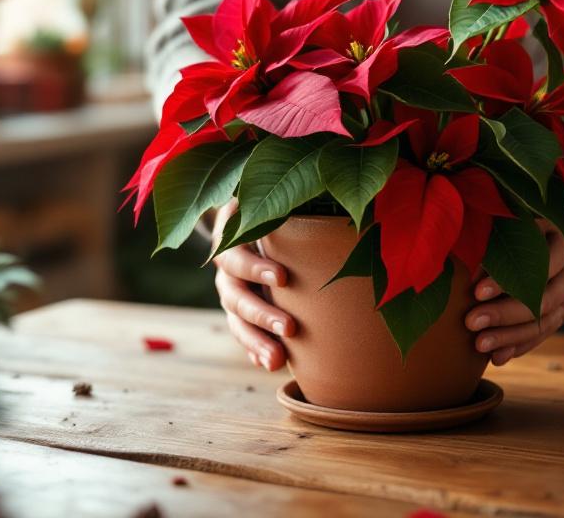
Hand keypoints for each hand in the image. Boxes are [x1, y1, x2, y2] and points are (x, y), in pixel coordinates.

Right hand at [211, 201, 295, 370]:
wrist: (251, 220)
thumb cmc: (274, 209)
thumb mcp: (275, 201)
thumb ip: (292, 204)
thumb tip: (337, 199)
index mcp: (231, 238)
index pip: (235, 256)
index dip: (255, 268)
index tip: (283, 279)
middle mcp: (226, 269)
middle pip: (234, 295)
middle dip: (262, 314)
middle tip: (291, 328)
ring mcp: (230, 292)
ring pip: (235, 320)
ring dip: (256, 340)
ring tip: (277, 360)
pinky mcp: (239, 312)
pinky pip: (242, 334)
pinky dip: (253, 350)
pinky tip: (268, 364)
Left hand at [465, 211, 563, 365]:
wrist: (558, 217)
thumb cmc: (525, 207)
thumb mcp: (515, 208)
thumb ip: (496, 230)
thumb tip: (468, 266)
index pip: (542, 264)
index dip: (509, 280)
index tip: (475, 291)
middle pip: (547, 298)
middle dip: (507, 313)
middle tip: (471, 323)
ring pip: (548, 320)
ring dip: (513, 336)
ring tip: (480, 345)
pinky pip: (547, 331)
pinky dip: (522, 345)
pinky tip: (497, 358)